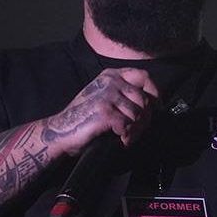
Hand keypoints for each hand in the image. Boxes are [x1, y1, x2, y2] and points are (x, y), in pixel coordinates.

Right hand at [43, 68, 159, 153]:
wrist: (59, 131)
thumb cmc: (83, 117)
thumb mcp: (103, 95)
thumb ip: (122, 93)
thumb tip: (151, 104)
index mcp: (111, 75)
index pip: (144, 77)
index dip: (155, 92)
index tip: (157, 107)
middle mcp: (110, 81)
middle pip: (144, 99)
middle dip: (145, 119)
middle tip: (137, 131)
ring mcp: (107, 96)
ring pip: (138, 114)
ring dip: (136, 130)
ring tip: (127, 137)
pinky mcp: (105, 112)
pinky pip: (128, 126)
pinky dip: (127, 137)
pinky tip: (120, 141)